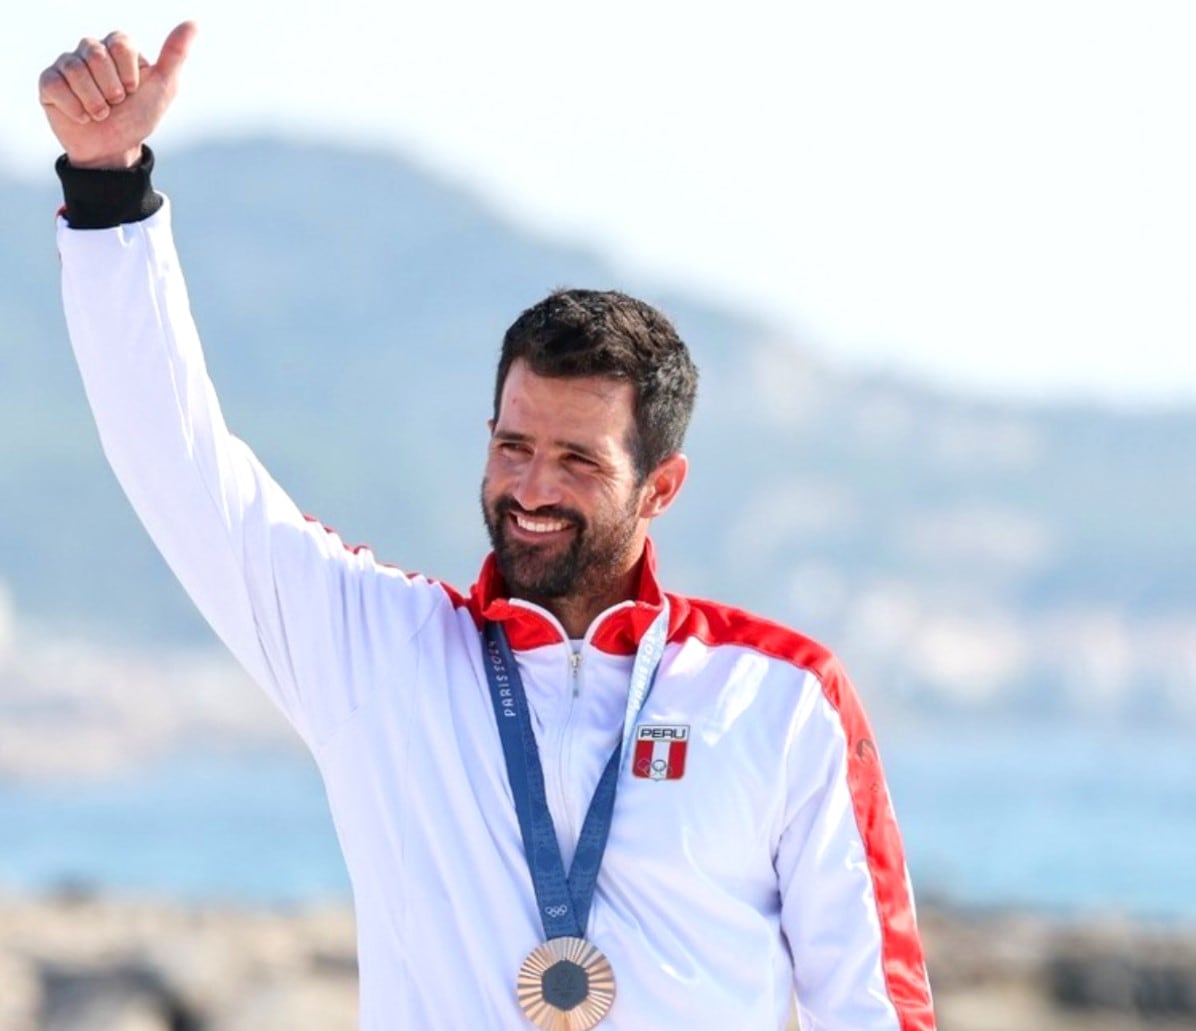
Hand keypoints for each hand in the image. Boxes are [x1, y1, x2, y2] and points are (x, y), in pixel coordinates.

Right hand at [38, 21, 196, 169]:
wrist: (114, 149)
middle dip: (112, 89)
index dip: (128, 74)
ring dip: (94, 102)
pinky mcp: (49, 83)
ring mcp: (67, 65)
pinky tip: (83, 117)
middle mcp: (90, 51)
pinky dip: (75, 109)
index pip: (119, 44)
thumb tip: (193, 24)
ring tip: (101, 113)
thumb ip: (175, 55)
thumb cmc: (138, 117)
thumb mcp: (163, 88)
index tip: (133, 90)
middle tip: (116, 104)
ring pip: (75, 70)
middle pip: (96, 55)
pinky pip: (55, 86)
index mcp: (117, 48)